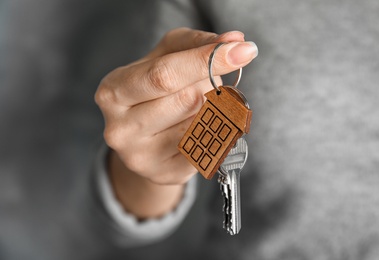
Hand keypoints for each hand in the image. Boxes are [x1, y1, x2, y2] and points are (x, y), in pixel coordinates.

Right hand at [95, 28, 257, 218]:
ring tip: (198, 104)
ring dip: (212, 108)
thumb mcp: (163, 58)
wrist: (140, 139)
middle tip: (209, 81)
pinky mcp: (164, 174)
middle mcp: (121, 129)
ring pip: (200, 124)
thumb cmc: (152, 92)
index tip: (242, 50)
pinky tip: (198, 127)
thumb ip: (194, 44)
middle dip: (210, 85)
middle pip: (187, 100)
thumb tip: (235, 40)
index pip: (164, 75)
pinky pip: (206, 147)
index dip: (206, 60)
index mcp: (114, 92)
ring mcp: (141, 157)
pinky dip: (211, 131)